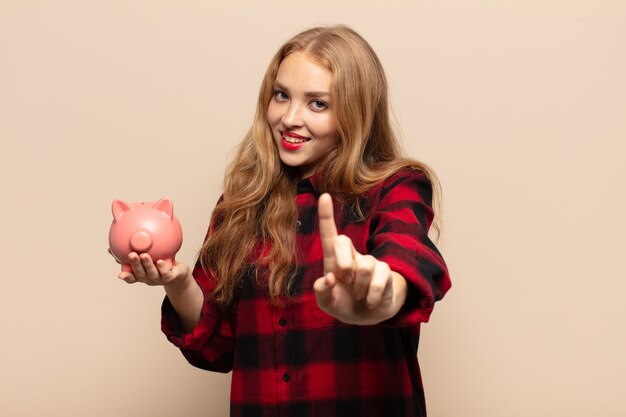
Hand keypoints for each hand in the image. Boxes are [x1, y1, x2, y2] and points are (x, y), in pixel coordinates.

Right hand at [111, 250, 190, 289]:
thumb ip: (132, 252)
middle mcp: (149, 278)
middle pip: (140, 274)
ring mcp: (160, 279)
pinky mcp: (170, 277)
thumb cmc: (160, 263)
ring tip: (144, 255)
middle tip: (131, 255)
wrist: (179, 273)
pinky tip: (160, 261)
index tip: (120, 274)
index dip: (126, 276)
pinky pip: (166, 273)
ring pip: (152, 273)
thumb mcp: (147, 257)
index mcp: (141, 275)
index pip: (132, 278)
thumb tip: (112, 246)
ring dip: (147, 264)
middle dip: (135, 265)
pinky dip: (162, 268)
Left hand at [313, 193, 406, 324]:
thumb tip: (328, 278)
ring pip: (364, 267)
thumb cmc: (344, 303)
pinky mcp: (386, 272)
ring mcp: (370, 262)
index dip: (326, 216)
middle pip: (343, 241)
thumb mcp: (327, 303)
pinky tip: (371, 301)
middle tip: (345, 279)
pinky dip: (371, 297)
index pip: (329, 235)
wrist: (369, 316)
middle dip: (343, 262)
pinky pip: (378, 281)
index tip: (324, 196)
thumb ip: (321, 292)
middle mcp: (351, 256)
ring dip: (359, 288)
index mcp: (334, 260)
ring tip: (359, 296)